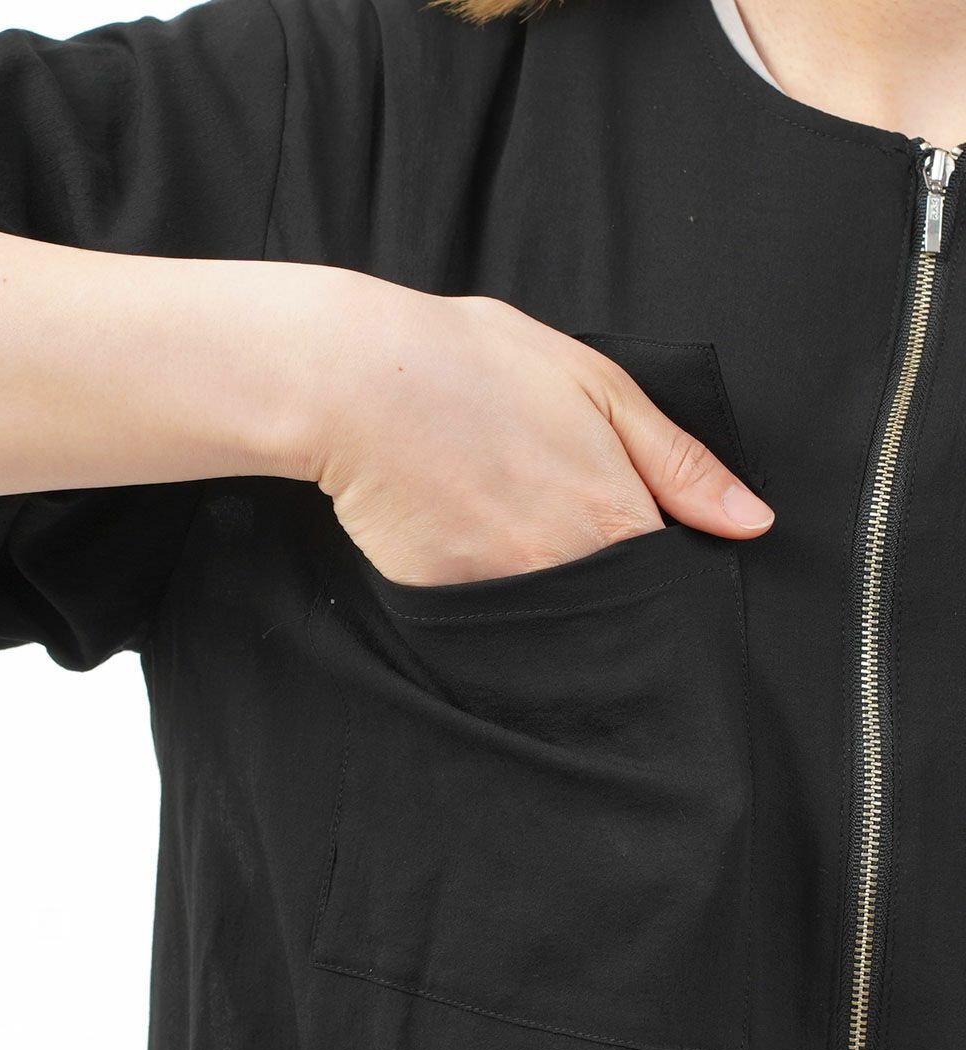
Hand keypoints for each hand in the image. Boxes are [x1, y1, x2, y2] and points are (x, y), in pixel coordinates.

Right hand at [294, 282, 774, 586]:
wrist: (355, 383)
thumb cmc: (473, 366)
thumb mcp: (596, 387)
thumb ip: (679, 462)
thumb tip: (750, 522)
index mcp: (616, 516)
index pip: (674, 579)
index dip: (662, 560)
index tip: (633, 532)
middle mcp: (568, 572)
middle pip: (618, 610)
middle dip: (608, 579)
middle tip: (557, 515)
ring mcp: (506, 599)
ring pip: (559, 624)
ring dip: (553, 591)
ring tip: (511, 520)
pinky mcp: (448, 610)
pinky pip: (495, 625)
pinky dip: (496, 597)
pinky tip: (471, 537)